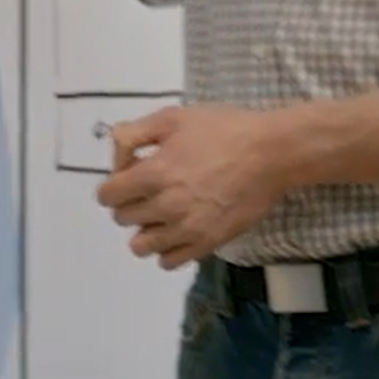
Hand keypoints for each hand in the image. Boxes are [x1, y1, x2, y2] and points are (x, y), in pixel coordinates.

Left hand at [95, 104, 284, 268]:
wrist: (271, 153)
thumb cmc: (224, 130)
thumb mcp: (175, 117)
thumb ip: (134, 134)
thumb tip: (117, 160)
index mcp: (153, 174)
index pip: (107, 196)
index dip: (115, 184)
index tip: (132, 175)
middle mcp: (164, 207)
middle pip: (123, 219)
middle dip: (131, 203)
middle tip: (152, 189)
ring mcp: (185, 230)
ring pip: (141, 246)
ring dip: (146, 230)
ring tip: (164, 214)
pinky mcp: (206, 244)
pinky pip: (168, 262)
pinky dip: (168, 249)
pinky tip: (180, 230)